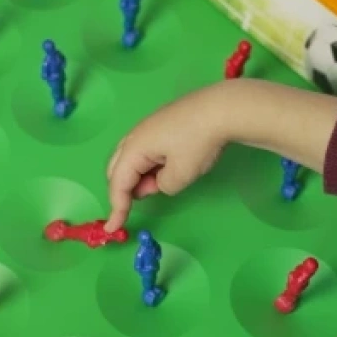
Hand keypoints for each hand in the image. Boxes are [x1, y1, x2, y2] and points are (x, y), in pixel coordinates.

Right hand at [103, 79, 336, 231]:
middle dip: (123, 189)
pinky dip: (148, 165)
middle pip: (116, 168)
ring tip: (160, 184)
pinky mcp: (161, 123)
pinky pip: (144, 149)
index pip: (118, 183)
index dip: (116, 207)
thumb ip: (162, 187)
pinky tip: (168, 167)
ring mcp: (147, 127)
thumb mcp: (180, 175)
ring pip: (130, 158)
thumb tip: (156, 183)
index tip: (114, 228)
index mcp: (134, 148)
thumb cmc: (198, 143)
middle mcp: (135, 135)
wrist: (222, 108)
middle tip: (138, 204)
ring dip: (137, 176)